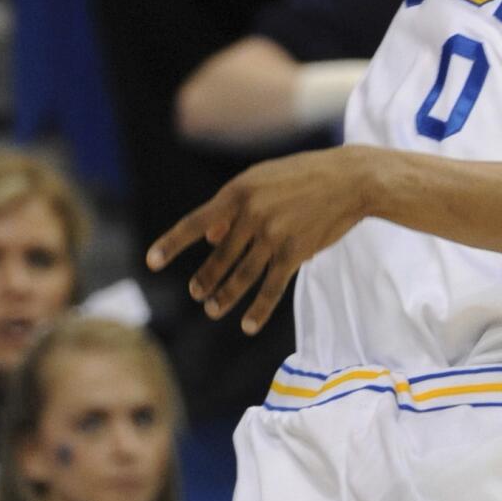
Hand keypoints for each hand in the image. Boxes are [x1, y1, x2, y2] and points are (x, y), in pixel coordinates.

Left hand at [145, 145, 374, 332]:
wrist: (350, 179)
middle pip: (219, 256)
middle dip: (205, 279)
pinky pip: (271, 287)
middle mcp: (252, 213)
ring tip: (213, 309)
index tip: (151, 262)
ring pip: (241, 275)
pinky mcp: (295, 252)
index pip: (195, 222)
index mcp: (239, 191)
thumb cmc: (304, 176)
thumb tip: (210, 237)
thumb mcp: (264, 179)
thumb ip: (235, 207)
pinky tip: (248, 325)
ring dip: (224, 297)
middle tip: (196, 294)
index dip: (172, 243)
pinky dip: (258, 309)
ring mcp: (273, 234)